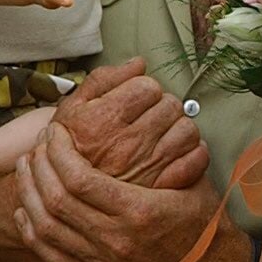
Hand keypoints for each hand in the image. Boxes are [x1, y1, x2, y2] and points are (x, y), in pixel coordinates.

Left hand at [14, 59, 251, 261]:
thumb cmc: (206, 226)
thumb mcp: (194, 182)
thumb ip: (169, 152)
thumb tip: (149, 113)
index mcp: (138, 213)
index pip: (80, 179)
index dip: (60, 151)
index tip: (56, 130)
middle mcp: (115, 240)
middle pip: (56, 200)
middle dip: (40, 165)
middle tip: (40, 142)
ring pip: (46, 228)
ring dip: (30, 192)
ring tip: (27, 165)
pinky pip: (51, 255)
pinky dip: (32, 231)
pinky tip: (27, 208)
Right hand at [53, 58, 208, 188]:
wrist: (67, 198)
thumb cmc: (69, 150)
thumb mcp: (72, 109)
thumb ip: (103, 80)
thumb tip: (137, 63)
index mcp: (103, 121)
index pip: (146, 87)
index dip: (143, 88)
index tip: (137, 98)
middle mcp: (127, 144)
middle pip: (170, 106)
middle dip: (162, 106)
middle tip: (150, 116)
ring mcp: (147, 166)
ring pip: (187, 130)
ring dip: (179, 127)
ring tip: (163, 133)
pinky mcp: (162, 187)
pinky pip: (195, 159)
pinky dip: (194, 152)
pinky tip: (179, 151)